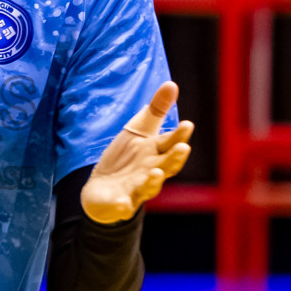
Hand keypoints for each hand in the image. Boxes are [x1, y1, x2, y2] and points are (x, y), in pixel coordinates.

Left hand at [80, 81, 193, 223]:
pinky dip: (123, 205)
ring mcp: (137, 189)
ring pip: (149, 187)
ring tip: (156, 173)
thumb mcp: (140, 130)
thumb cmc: (127, 158)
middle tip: (183, 149)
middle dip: (174, 159)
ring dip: (153, 181)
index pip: (170, 143)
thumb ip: (156, 110)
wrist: (103, 190)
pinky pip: (123, 206)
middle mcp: (152, 171)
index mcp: (156, 152)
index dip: (179, 135)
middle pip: (167, 166)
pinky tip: (122, 204)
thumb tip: (172, 83)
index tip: (187, 124)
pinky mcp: (120, 203)